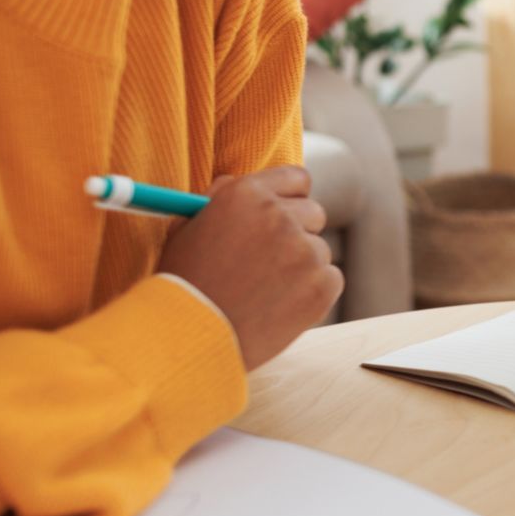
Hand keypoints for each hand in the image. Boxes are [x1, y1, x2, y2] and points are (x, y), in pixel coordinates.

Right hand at [158, 165, 343, 368]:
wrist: (191, 337)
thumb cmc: (183, 284)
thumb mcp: (187, 229)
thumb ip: (216, 200)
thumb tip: (235, 182)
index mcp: (247, 194)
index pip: (296, 178)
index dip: (291, 197)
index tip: (286, 213)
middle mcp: (280, 215)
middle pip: (314, 213)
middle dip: (298, 232)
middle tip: (273, 259)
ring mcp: (305, 250)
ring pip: (319, 249)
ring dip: (302, 266)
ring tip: (266, 291)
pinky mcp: (322, 285)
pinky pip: (331, 279)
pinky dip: (313, 292)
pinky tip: (280, 306)